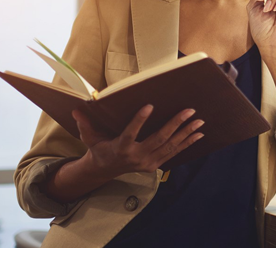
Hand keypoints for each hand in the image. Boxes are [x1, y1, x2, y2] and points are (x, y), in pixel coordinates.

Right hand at [72, 105, 204, 179]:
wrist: (105, 170)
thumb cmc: (99, 148)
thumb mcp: (89, 137)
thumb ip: (85, 124)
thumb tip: (77, 109)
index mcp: (120, 148)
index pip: (130, 133)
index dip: (139, 121)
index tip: (149, 106)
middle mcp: (136, 157)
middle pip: (159, 140)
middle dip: (175, 125)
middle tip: (189, 111)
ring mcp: (147, 162)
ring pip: (170, 147)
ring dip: (186, 133)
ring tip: (199, 121)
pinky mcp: (155, 165)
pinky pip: (173, 153)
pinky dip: (187, 144)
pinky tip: (198, 134)